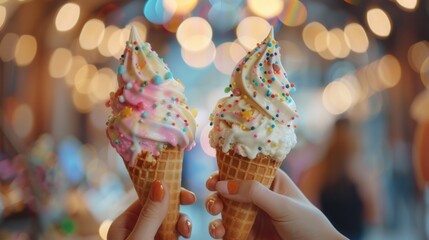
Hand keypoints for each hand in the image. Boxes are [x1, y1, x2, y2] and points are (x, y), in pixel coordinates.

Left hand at [108, 180, 195, 238]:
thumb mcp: (140, 239)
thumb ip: (151, 214)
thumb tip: (161, 183)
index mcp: (124, 224)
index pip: (147, 198)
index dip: (165, 189)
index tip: (181, 186)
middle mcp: (136, 229)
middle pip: (162, 208)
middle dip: (177, 205)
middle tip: (191, 200)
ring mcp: (149, 238)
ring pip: (171, 222)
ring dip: (182, 222)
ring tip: (186, 230)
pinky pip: (173, 233)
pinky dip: (181, 232)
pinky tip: (185, 234)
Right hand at [205, 170, 346, 239]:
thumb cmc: (307, 223)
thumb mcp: (282, 204)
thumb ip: (253, 193)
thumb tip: (222, 185)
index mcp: (269, 180)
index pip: (243, 169)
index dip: (225, 171)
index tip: (213, 180)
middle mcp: (258, 195)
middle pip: (229, 188)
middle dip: (216, 194)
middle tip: (216, 205)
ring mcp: (252, 214)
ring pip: (225, 208)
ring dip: (215, 212)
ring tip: (218, 225)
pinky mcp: (248, 233)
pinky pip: (228, 228)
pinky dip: (220, 230)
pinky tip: (221, 233)